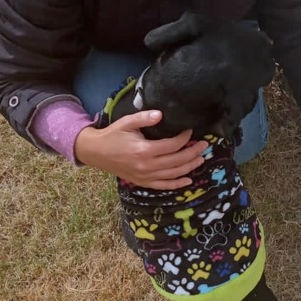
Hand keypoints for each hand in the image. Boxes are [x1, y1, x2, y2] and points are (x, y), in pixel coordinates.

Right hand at [74, 110, 207, 188]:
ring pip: (174, 174)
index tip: (190, 131)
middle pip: (177, 161)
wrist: (96, 152)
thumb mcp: (127, 123)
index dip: (184, 138)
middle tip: (204, 145)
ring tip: (201, 159)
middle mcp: (147, 166)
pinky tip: (188, 180)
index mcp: (144, 150)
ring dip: (189, 167)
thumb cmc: (112, 135)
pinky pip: (164, 186)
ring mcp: (145, 176)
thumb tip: (161, 114)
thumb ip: (144, 118)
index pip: (172, 146)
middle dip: (193, 152)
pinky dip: (177, 184)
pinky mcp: (143, 182)